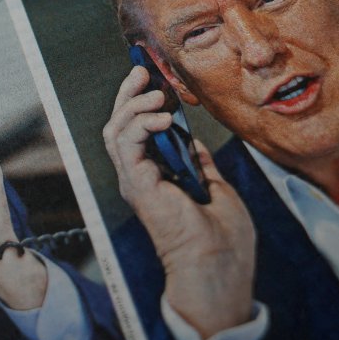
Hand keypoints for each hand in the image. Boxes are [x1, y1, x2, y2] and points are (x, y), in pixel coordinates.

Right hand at [103, 65, 255, 338]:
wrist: (220, 266)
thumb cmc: (222, 239)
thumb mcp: (215, 187)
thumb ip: (199, 163)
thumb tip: (191, 140)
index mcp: (154, 177)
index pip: (136, 130)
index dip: (141, 102)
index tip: (157, 79)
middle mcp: (138, 177)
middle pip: (119, 125)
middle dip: (129, 95)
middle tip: (143, 73)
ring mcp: (135, 181)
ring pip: (116, 131)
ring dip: (134, 106)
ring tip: (158, 96)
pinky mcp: (137, 186)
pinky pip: (126, 146)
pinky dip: (140, 125)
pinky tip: (162, 118)